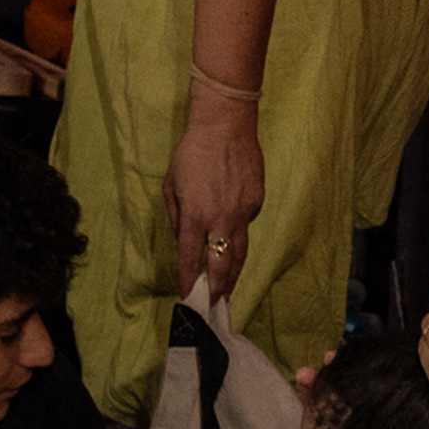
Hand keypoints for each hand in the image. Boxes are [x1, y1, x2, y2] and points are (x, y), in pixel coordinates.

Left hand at [165, 98, 266, 304]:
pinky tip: (232, 236)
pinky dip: (238, 236)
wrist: (225, 126)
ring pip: (241, 252)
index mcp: (195, 216)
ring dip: (234, 274)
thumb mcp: (172, 185)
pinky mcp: (257, 202)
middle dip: (218, 288)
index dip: (189, 281)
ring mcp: (243, 212)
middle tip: (215, 302)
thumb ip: (177, 217)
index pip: (191, 259)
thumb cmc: (191, 153)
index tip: (188, 297)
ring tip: (229, 288)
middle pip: (222, 265)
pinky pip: (246, 226)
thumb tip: (184, 241)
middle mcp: (221, 220)